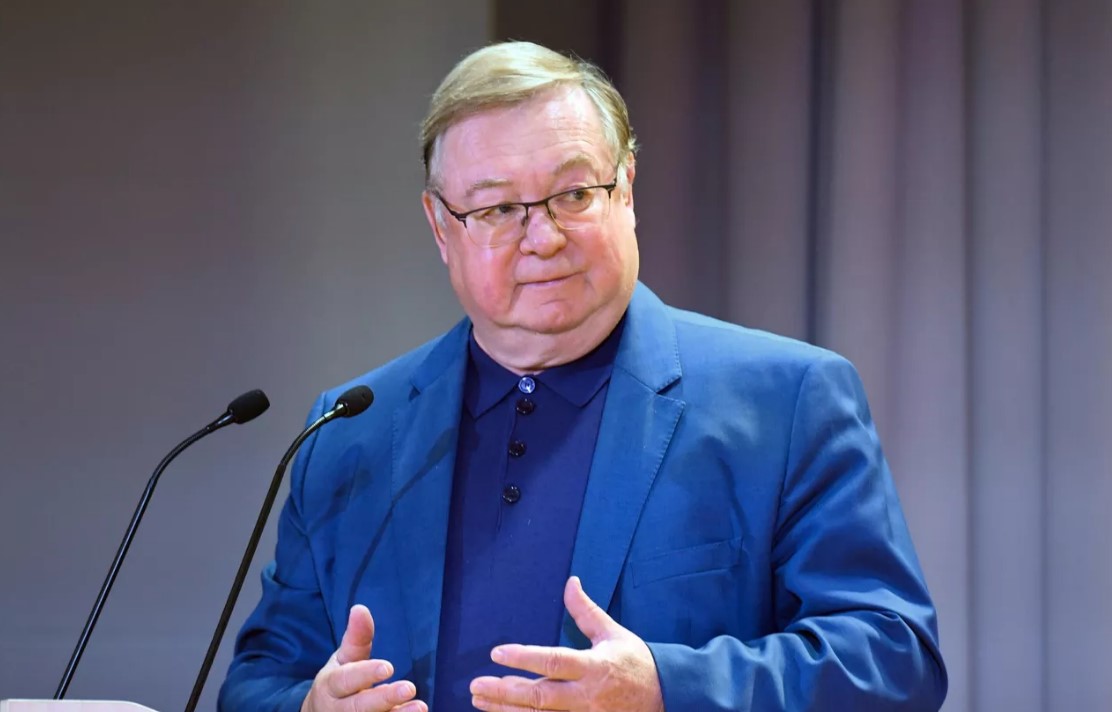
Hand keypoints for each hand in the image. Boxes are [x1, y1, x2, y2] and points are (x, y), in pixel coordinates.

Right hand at [301, 604, 425, 711]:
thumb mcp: (343, 661)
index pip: (346, 679)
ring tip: (420, 708)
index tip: (388, 667)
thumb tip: (360, 608)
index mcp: (331, 686)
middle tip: (409, 688)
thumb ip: (356, 638)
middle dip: (383, 698)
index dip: (366, 674)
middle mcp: (337, 710)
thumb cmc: (338, 684)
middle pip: (358, 707)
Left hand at [469, 576, 663, 711]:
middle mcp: (587, 696)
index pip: (554, 661)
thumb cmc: (635, 662)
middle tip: (476, 684)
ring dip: (507, 710)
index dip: (524, 658)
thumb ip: (586, 611)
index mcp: (594, 667)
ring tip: (480, 700)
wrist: (665, 697)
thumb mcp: (612, 633)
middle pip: (540, 696)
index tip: (496, 653)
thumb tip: (570, 582)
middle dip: (505, 692)